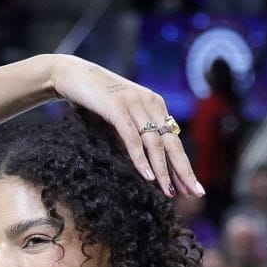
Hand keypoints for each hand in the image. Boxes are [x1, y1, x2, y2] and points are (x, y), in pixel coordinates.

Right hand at [48, 55, 201, 197]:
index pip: (173, 140)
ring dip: (163, 170)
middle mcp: (150, 102)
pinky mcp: (116, 107)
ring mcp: (134, 103)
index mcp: (155, 104)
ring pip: (154, 143)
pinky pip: (132, 138)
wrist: (70, 73)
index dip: (183, 166)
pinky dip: (141, 158)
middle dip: (184, 170)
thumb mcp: (122, 113)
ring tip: (169, 192)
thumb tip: (148, 160)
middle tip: (196, 193)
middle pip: (171, 143)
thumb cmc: (95, 98)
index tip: (193, 188)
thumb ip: (136, 130)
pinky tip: (148, 177)